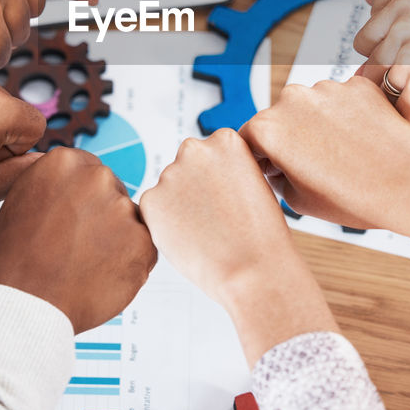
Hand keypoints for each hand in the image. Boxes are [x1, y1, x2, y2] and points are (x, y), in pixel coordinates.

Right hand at [0, 148, 156, 332]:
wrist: (24, 304)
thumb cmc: (15, 258)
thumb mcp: (21, 199)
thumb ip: (54, 183)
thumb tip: (74, 180)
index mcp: (66, 161)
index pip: (90, 173)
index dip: (82, 202)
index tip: (71, 223)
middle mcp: (98, 177)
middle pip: (113, 193)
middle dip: (102, 217)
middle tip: (78, 248)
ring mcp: (123, 209)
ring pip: (129, 221)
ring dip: (116, 240)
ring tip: (84, 266)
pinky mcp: (143, 241)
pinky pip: (143, 249)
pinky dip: (129, 264)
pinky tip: (100, 277)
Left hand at [139, 129, 336, 363]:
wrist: (251, 269)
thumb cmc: (259, 233)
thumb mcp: (252, 182)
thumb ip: (223, 168)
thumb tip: (199, 173)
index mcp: (225, 140)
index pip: (210, 152)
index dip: (217, 179)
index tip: (227, 198)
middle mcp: (194, 149)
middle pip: (186, 165)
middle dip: (194, 186)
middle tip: (213, 216)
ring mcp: (170, 174)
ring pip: (169, 188)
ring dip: (179, 205)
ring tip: (204, 231)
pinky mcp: (151, 200)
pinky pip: (155, 209)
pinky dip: (166, 223)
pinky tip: (189, 238)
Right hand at [239, 77, 409, 235]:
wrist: (408, 185)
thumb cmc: (354, 198)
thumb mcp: (298, 200)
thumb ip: (275, 176)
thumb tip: (276, 165)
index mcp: (268, 128)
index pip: (248, 139)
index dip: (259, 158)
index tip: (273, 169)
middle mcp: (293, 100)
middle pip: (279, 117)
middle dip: (288, 138)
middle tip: (311, 166)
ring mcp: (327, 88)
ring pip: (311, 105)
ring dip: (317, 123)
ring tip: (341, 154)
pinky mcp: (357, 84)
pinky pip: (341, 99)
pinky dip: (345, 115)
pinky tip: (359, 140)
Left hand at [353, 0, 409, 126]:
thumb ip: (395, 42)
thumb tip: (356, 76)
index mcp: (402, 5)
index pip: (366, 43)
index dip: (393, 59)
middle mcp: (400, 26)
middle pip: (371, 70)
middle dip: (399, 82)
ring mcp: (405, 58)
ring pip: (383, 94)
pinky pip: (401, 115)